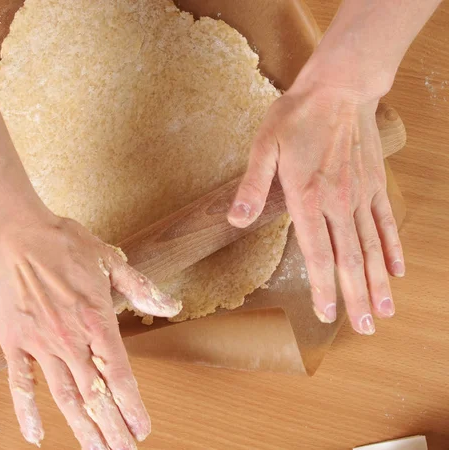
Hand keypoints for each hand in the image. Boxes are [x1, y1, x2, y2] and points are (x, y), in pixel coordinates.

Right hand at [0, 205, 180, 447]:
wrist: (13, 233)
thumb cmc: (62, 243)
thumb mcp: (109, 260)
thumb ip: (141, 289)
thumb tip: (171, 306)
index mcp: (97, 320)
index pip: (120, 373)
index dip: (132, 405)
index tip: (142, 429)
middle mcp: (70, 340)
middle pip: (95, 393)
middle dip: (111, 427)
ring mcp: (40, 344)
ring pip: (64, 396)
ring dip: (81, 427)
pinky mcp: (14, 342)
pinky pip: (21, 383)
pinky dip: (27, 411)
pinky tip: (35, 436)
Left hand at [228, 74, 403, 334]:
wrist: (339, 88)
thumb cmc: (295, 117)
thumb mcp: (263, 147)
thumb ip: (252, 186)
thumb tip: (235, 220)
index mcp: (308, 198)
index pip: (318, 254)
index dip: (324, 287)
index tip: (328, 314)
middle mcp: (339, 204)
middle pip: (350, 260)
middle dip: (356, 297)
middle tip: (365, 328)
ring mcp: (361, 195)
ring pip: (372, 248)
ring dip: (377, 282)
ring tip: (385, 311)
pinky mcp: (375, 184)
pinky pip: (386, 222)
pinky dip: (392, 248)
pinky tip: (397, 270)